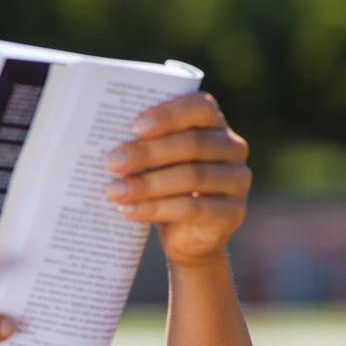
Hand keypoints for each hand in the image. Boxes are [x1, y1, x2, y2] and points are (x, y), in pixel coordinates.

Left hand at [103, 90, 251, 266]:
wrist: (187, 238)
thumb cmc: (165, 188)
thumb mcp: (155, 163)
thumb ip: (143, 146)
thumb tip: (108, 146)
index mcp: (215, 125)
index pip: (201, 108)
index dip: (169, 115)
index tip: (135, 127)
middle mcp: (233, 149)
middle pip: (192, 144)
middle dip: (147, 153)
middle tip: (111, 163)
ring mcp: (237, 181)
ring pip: (192, 176)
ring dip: (147, 184)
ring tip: (114, 191)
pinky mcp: (233, 213)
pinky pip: (193, 209)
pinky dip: (157, 209)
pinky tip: (129, 211)